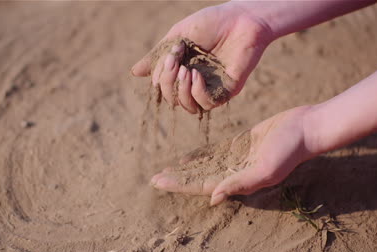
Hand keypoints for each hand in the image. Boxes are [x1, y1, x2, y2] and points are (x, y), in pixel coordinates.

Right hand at [131, 2, 272, 112]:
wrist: (241, 19)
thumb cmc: (211, 23)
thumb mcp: (178, 36)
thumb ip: (158, 55)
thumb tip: (135, 72)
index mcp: (183, 68)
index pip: (164, 86)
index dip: (161, 77)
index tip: (168, 56)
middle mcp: (196, 81)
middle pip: (173, 98)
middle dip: (168, 83)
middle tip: (175, 62)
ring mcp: (211, 88)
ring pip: (188, 107)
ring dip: (181, 91)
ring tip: (186, 71)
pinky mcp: (226, 91)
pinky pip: (206, 104)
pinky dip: (197, 92)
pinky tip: (197, 75)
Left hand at [150, 106, 313, 204]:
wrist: (305, 128)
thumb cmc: (289, 149)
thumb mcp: (266, 168)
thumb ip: (240, 183)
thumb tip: (212, 198)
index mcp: (238, 181)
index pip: (202, 185)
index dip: (180, 184)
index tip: (158, 182)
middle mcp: (235, 172)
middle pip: (199, 177)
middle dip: (177, 179)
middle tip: (153, 179)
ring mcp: (237, 158)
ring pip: (204, 165)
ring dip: (185, 169)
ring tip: (165, 170)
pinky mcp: (241, 144)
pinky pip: (215, 152)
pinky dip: (200, 156)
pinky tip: (187, 157)